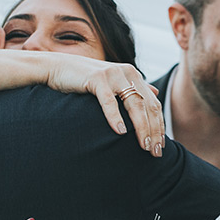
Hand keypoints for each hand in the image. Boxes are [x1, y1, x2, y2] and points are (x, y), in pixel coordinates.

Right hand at [44, 54, 164, 156]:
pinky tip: (120, 132)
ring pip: (134, 104)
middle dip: (154, 131)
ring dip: (141, 127)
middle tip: (155, 152)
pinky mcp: (97, 78)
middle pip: (148, 106)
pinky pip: (109, 101)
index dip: (159, 126)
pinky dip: (115, 117)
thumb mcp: (114, 82)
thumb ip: (135, 87)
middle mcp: (127, 73)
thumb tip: (155, 93)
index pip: (154, 104)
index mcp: (134, 75)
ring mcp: (113, 74)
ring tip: (143, 145)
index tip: (161, 146)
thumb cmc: (86, 79)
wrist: (58, 67)